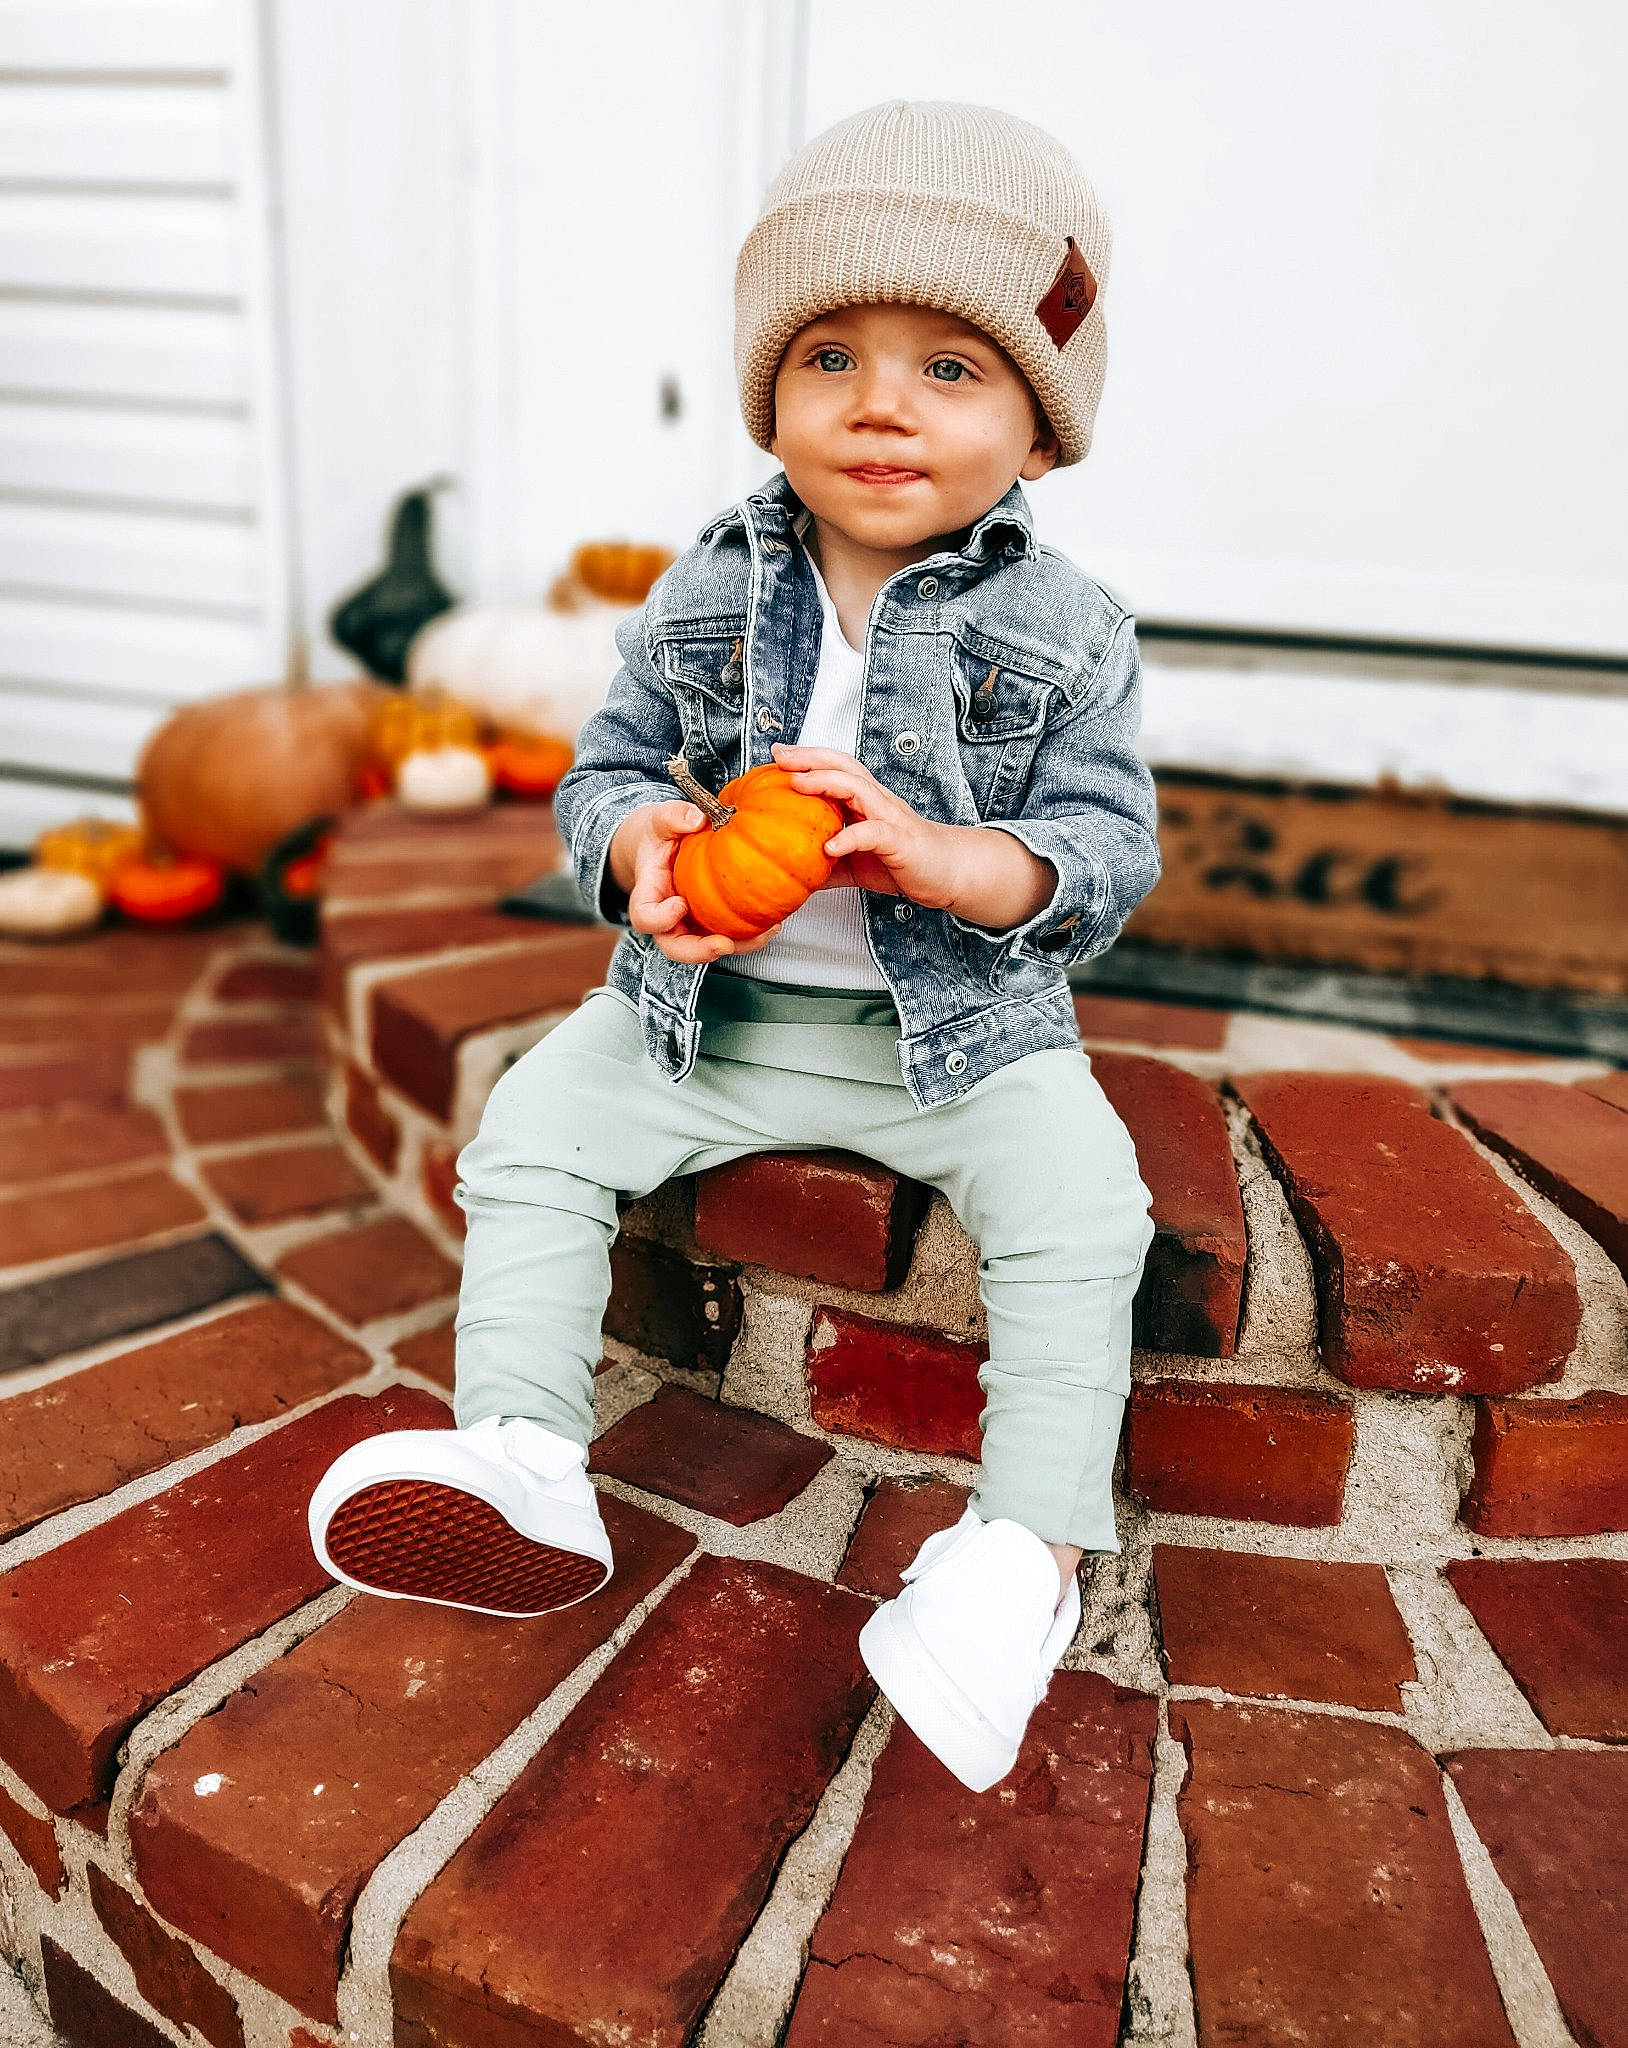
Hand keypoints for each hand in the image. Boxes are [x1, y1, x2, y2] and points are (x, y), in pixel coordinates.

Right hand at [607, 801, 781, 963]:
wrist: (661, 847)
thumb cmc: (659, 835)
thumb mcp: (661, 819)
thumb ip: (674, 816)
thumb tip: (696, 818)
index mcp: (649, 892)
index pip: (644, 916)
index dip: (660, 918)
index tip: (680, 904)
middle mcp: (666, 916)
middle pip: (674, 946)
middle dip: (699, 951)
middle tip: (723, 945)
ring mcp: (688, 923)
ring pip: (706, 948)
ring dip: (737, 946)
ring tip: (765, 932)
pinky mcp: (708, 923)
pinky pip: (726, 936)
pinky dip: (748, 935)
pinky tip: (772, 923)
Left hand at [771, 743, 1058, 928]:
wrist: (948, 873)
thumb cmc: (905, 861)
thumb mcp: (857, 862)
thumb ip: (829, 863)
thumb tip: (794, 876)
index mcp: (867, 801)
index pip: (836, 768)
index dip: (807, 758)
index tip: (777, 755)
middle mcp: (877, 800)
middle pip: (843, 766)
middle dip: (810, 757)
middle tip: (780, 756)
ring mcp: (889, 817)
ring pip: (857, 788)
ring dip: (825, 783)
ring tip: (797, 785)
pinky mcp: (899, 841)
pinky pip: (872, 833)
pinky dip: (849, 837)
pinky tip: (829, 847)